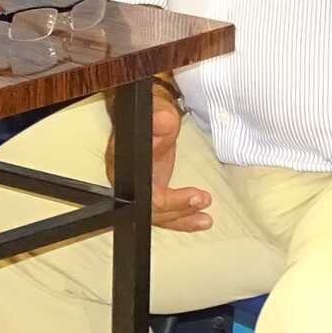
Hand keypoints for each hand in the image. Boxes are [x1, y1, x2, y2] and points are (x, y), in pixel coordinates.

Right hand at [109, 87, 211, 232]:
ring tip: (205, 219)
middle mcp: (128, 183)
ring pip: (158, 216)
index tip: (195, 195)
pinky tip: (198, 219)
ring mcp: (138, 189)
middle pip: (151, 211)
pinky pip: (163, 213)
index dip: (171, 201)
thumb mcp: (159, 113)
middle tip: (203, 200)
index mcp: (126, 166)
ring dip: (182, 219)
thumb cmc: (152, 115)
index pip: (146, 195)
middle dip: (180, 210)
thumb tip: (162, 120)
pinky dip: (181, 218)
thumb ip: (160, 118)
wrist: (151, 115)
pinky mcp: (150, 191)